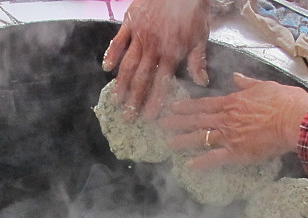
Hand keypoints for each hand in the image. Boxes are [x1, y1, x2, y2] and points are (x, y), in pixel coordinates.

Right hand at [102, 0, 210, 120]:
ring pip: (127, 64)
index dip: (154, 102)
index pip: (161, 84)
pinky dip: (111, 54)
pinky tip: (106, 68)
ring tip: (116, 100)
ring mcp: (139, 36)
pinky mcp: (129, 23)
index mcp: (171, 53)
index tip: (148, 117)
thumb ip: (198, 61)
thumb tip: (202, 82)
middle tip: (128, 117)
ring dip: (121, 84)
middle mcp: (153, 48)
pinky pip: (118, 41)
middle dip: (134, 100)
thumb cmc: (192, 10)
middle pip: (141, 79)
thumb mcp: (201, 36)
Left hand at [160, 73, 307, 168]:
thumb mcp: (264, 85)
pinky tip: (189, 165)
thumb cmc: (284, 101)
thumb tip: (236, 77)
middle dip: (177, 122)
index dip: (187, 107)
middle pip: (197, 120)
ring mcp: (229, 136)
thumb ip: (247, 83)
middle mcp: (226, 119)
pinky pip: (214, 159)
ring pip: (200, 137)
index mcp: (232, 102)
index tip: (173, 107)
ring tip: (169, 143)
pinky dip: (201, 163)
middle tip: (162, 124)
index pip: (203, 104)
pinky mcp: (236, 153)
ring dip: (183, 140)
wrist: (295, 119)